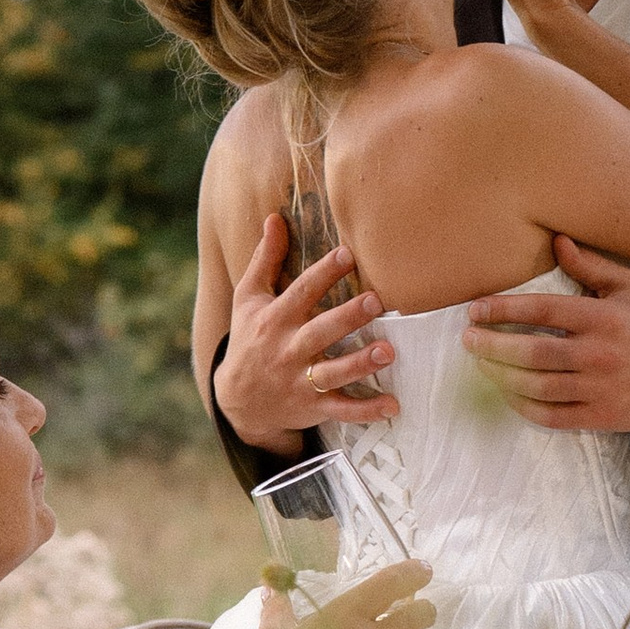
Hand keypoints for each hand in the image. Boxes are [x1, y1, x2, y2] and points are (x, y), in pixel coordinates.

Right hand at [212, 215, 394, 451]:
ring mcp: (302, 381)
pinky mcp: (314, 407)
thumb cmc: (249, 339)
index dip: (324, 273)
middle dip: (347, 318)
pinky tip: (393, 405)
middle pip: (320, 332)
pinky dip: (367, 411)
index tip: (348, 254)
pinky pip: (342, 411)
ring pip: (333, 373)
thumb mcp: (248, 298)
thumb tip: (275, 217)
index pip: (301, 292)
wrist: (237, 399)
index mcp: (275, 319)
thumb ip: (265, 259)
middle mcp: (288, 350)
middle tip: (375, 302)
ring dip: (360, 364)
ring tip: (388, 351)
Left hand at [467, 236, 629, 431]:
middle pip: (534, 352)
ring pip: (538, 386)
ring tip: (480, 365)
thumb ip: (591, 265)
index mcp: (602, 317)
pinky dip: (523, 407)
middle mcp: (599, 353)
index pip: (544, 311)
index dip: (504, 309)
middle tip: (468, 339)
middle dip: (493, 346)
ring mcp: (599, 388)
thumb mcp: (627, 288)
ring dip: (501, 376)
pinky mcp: (600, 416)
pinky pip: (552, 416)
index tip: (476, 310)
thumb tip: (557, 240)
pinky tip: (507, 394)